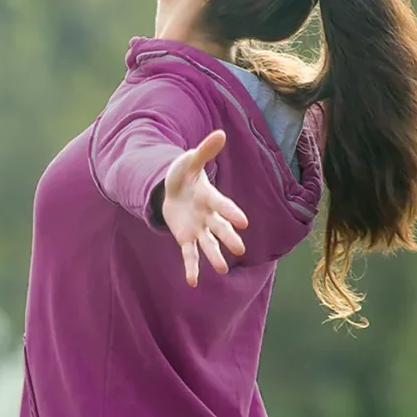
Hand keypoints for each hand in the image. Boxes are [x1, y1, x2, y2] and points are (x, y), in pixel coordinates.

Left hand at [161, 130, 249, 286]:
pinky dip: (191, 268)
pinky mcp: (186, 238)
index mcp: (210, 197)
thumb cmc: (184, 174)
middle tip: (240, 248)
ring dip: (215, 257)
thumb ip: (203, 151)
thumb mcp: (189, 162)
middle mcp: (209, 216)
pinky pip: (190, 255)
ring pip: (208, 244)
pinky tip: (192, 283)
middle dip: (229, 237)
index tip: (243, 222)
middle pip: (220, 228)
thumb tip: (220, 133)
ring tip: (221, 270)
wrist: (173, 190)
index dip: (231, 212)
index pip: (223, 205)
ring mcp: (199, 229)